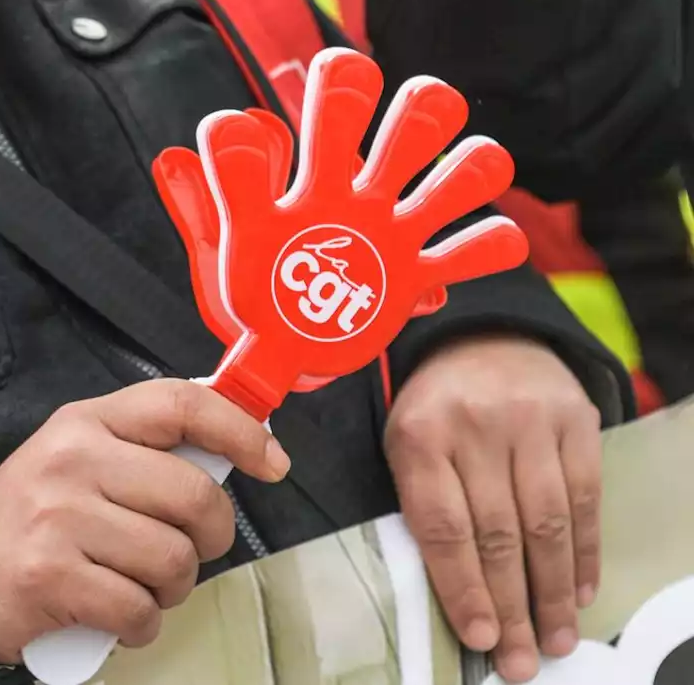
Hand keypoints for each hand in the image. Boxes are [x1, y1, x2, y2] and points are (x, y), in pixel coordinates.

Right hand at [0, 380, 290, 669]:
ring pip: (174, 560)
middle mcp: (72, 460)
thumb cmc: (38, 517)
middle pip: (194, 496)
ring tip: (145, 587)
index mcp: (86, 422)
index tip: (273, 462)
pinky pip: (139, 609)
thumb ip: (144, 449)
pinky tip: (120, 616)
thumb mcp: (80, 459)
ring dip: (174, 589)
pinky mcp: (50, 578)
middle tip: (191, 552)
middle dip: (212, 538)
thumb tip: (241, 447)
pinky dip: (143, 625)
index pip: (179, 404)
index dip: (239, 430)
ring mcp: (59, 518)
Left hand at [152, 48, 526, 416]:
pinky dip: (486, 248)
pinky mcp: (417, 280)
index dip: (336, 88)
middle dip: (419, 111)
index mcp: (313, 175)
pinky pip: (472, 252)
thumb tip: (171, 157)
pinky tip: (459, 264)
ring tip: (437, 196)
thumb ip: (201, 203)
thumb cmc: (248, 289)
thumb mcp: (220, 248)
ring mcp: (396, 232)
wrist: (276, 352)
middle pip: (413, 120)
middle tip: (396, 138)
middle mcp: (362, 191)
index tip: (289, 133)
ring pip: (458, 174)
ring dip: (467, 170)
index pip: (334, 104)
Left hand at [385, 334, 602, 682]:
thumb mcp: (405, 443)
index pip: (443, 526)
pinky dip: (584, 553)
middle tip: (521, 660)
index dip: (463, 588)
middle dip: (510, 607)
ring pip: (546, 523)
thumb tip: (456, 592)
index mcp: (419, 435)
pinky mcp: (576, 419)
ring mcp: (530, 421)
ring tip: (554, 640)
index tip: (479, 637)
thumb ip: (423, 505)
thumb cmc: (436, 408)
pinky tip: (578, 592)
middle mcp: (476, 426)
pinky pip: (585, 498)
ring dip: (552, 592)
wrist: (484, 336)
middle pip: (497, 534)